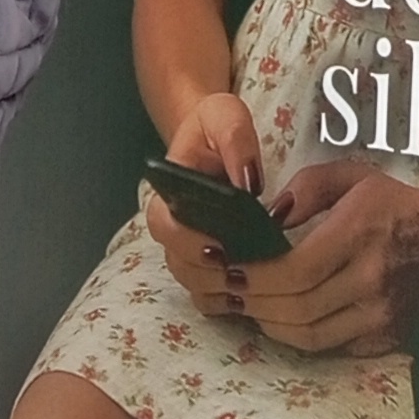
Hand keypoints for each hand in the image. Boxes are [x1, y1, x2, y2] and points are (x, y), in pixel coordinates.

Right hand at [140, 91, 265, 314]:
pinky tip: (257, 294)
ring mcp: (189, 251)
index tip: (220, 245)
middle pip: (179, 265)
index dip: (187, 240)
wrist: (215, 139)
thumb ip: (236, 140)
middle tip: (247, 268)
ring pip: (196, 286)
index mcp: (168, 191)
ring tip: (257, 281)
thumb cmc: (217, 127)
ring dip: (224, 288)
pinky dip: (230, 303)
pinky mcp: (208, 268)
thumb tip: (249, 184)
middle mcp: (174, 228)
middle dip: (211, 272)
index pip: (161, 224)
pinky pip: (211, 300)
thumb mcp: (225, 115)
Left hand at [228, 165, 418, 355]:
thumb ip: (308, 188)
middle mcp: (371, 280)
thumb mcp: (354, 177)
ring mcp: (380, 316)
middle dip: (253, 302)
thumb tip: (269, 218)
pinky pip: (330, 347)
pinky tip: (280, 320)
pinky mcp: (385, 339)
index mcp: (360, 233)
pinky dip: (298, 337)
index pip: (296, 270)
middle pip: (297, 307)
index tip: (230, 268)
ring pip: (309, 335)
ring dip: (270, 324)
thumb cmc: (397, 205)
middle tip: (228, 291)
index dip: (257, 276)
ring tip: (248, 306)